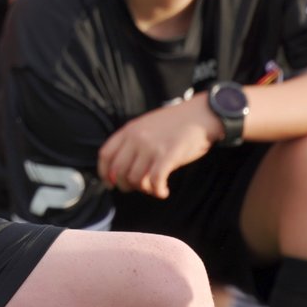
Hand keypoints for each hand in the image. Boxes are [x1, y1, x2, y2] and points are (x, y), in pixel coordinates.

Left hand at [97, 102, 219, 198]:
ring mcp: (152, 147)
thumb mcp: (147, 124)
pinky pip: (155, 181)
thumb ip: (133, 140)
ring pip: (136, 179)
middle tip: (138, 187)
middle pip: (118, 171)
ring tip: (155, 187)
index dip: (104, 173)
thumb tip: (121, 166)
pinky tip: (164, 192)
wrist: (202, 114)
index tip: (110, 183)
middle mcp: (137, 138)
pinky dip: (158, 191)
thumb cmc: (177, 122)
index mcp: (129, 130)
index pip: (105, 155)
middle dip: (125, 185)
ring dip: (145, 189)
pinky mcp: (168, 156)